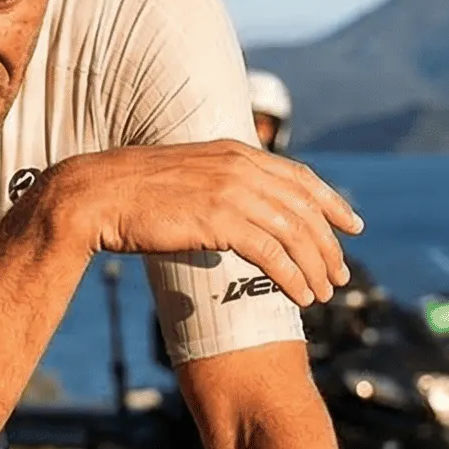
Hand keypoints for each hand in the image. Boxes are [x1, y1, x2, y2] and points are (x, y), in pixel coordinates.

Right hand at [48, 141, 362, 304]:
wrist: (96, 194)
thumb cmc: (132, 193)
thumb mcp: (185, 177)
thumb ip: (217, 184)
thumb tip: (235, 209)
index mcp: (235, 152)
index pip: (300, 177)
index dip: (331, 202)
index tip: (351, 225)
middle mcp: (240, 166)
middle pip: (305, 207)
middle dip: (330, 244)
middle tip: (341, 274)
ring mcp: (231, 191)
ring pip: (294, 232)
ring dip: (316, 266)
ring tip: (324, 293)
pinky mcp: (219, 220)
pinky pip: (272, 252)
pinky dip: (292, 277)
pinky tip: (300, 296)